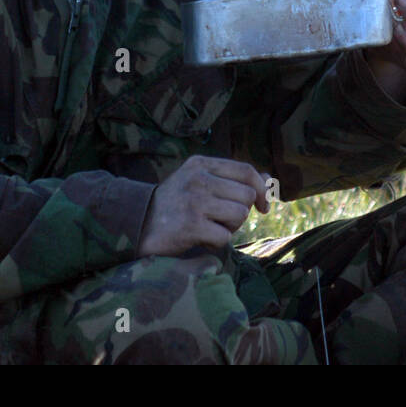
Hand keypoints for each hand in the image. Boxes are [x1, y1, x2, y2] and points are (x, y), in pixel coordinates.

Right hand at [137, 155, 271, 256]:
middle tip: (221, 219)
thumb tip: (269, 179)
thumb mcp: (199, 181)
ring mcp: (195, 202)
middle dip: (240, 212)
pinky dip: (216, 243)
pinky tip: (200, 238)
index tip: (263, 205)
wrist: (136, 223)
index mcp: (201, 164)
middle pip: (246, 196)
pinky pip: (225, 237)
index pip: (246, 171)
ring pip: (239, 216)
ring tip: (210, 227)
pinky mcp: (191, 226)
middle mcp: (198, 179)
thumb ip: (232, 179)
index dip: (262, 189)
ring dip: (229, 228)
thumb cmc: (175, 203)